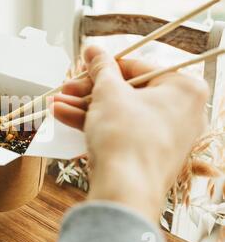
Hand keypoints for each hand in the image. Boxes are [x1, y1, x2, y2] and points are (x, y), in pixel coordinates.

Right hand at [50, 46, 208, 221]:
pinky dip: (96, 124)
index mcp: (184, 89)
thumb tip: (93, 50)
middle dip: (88, 91)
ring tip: (57, 104)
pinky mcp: (149, 155)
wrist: (125, 191)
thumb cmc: (125, 137)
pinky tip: (65, 118)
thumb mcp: (108, 93)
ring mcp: (166, 136)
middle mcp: (182, 112)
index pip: (137, 67)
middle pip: (127, 92)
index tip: (83, 65)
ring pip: (120, 113)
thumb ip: (101, 68)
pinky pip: (122, 132)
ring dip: (85, 108)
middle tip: (65, 88)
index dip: (104, 66)